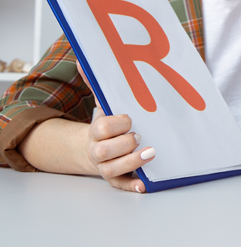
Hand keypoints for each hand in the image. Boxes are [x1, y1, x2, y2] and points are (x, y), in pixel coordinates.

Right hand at [78, 63, 153, 192]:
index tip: (129, 119)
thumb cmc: (106, 124)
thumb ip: (96, 84)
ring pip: (113, 169)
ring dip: (132, 162)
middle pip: (103, 151)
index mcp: (95, 132)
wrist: (93, 148)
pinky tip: (144, 184)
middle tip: (139, 136)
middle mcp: (97, 151)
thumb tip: (84, 61)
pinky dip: (131, 185)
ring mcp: (106, 166)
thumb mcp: (103, 105)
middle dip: (123, 143)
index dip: (116, 124)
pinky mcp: (116, 178)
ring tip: (151, 153)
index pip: (101, 128)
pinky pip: (121, 185)